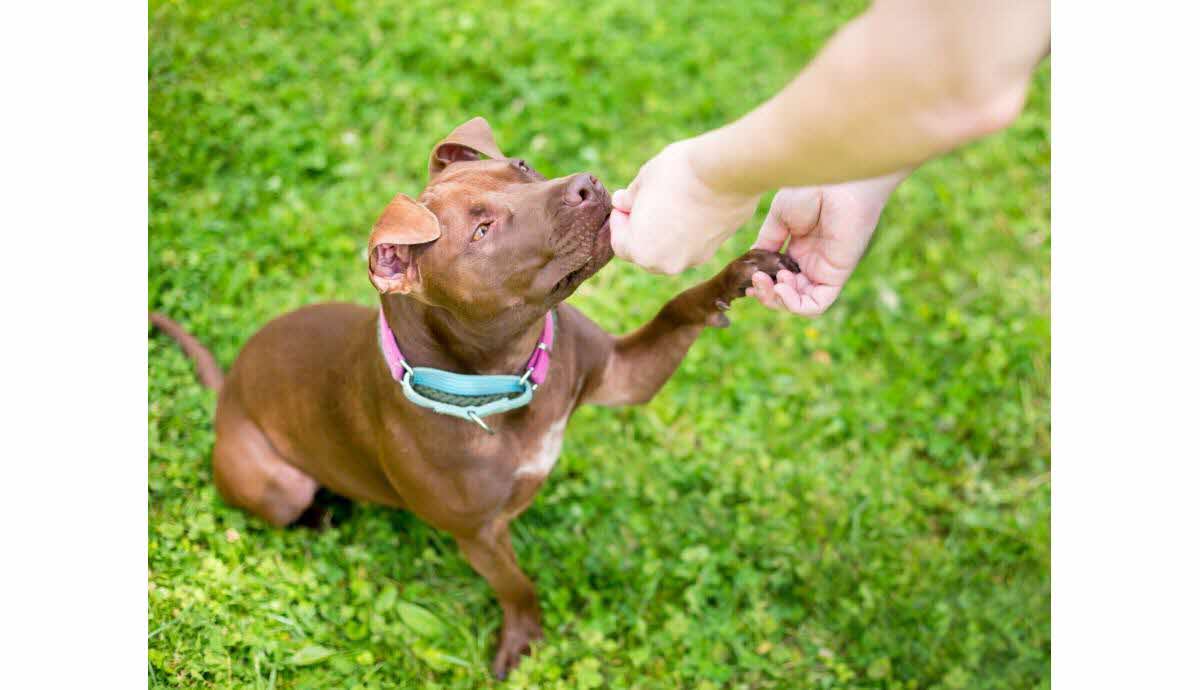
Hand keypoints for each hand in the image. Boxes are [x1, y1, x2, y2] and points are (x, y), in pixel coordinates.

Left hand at [609, 139, 760, 273]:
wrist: (727, 172)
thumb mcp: (644, 180)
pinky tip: (691, 206)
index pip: (620, 244)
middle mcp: (667, 264)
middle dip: (641, 230)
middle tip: (643, 203)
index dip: (619, 221)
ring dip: (665, 232)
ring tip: (669, 202)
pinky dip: (687, 230)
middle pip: (646, 251)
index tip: (623, 203)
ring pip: (670, 249)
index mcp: (642, 251)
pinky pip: (692, 243)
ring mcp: (694, 258)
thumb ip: (630, 198)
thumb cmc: (678, 174)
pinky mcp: (715, 248)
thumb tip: (621, 203)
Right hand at [747, 173, 904, 315]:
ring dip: (778, 301)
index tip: (746, 280)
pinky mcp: (837, 274)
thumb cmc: (810, 188)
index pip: (778, 278)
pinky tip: (781, 288)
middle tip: (755, 281)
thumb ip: (768, 242)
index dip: (762, 285)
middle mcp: (812, 261)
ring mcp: (824, 269)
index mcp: (798, 247)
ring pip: (800, 303)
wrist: (834, 177)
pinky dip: (796, 305)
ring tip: (769, 283)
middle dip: (766, 295)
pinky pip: (817, 304)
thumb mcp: (779, 218)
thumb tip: (753, 263)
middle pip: (787, 294)